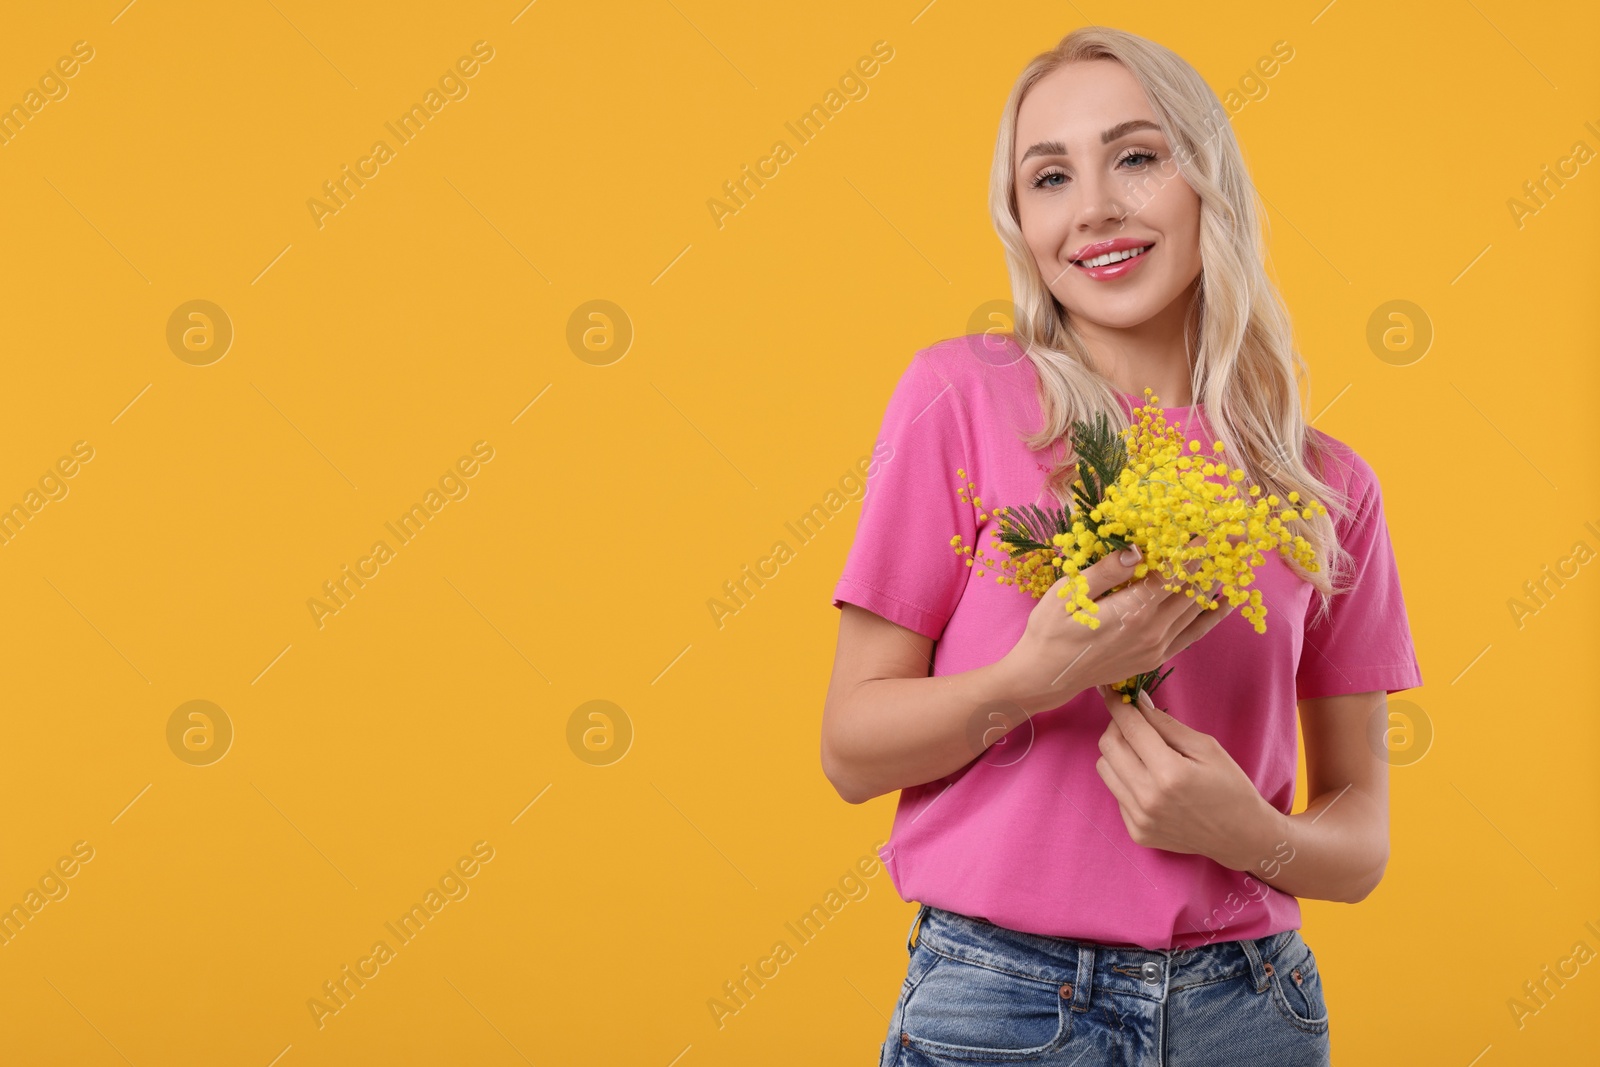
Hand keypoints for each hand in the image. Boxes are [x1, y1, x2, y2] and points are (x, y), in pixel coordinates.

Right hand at [999, 539, 1233, 717]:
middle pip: (1192, 589)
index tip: (1213, 527)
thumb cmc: (1050, 631)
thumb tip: (1138, 549)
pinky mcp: (1155, 658)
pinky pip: (1192, 634)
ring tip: (1236, 560)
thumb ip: (1106, 571)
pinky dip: (1211, 616)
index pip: (1172, 573)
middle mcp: (1152, 630)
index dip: (1195, 549)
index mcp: (1132, 611)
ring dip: (1216, 583)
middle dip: (1214, 561)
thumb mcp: (1068, 594)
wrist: (1046, 676)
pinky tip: (1225, 602)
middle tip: (1236, 538)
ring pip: (1196, 609)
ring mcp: (1156, 647)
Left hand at [1094, 684, 1284, 870]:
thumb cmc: (1230, 786)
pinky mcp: (1137, 832)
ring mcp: (1140, 819)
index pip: (1130, 728)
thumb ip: (1166, 724)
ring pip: (1105, 769)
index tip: (1110, 690)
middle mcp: (1149, 798)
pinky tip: (1151, 781)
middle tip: (1134, 722)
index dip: (1118, 705)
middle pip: (1108, 746)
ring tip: (1144, 753)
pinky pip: (1116, 793)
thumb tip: (1137, 701)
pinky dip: (1127, 780)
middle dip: (1116, 726)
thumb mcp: (1206, 747)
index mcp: (1170, 773)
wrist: (1241, 836)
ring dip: (1118, 753)